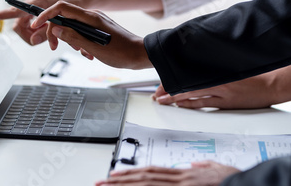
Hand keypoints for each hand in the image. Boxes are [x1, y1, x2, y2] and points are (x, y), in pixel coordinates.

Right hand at [0, 0, 81, 45]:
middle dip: (28, 35)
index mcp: (37, 2)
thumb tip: (33, 41)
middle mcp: (31, 0)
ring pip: (24, 25)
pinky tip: (45, 28)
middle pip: (19, 24)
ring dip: (33, 33)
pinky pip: (29, 22)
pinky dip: (36, 28)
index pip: (13, 11)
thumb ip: (47, 33)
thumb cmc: (73, 8)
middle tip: (41, 40)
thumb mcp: (62, 23)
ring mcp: (32, 2)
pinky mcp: (34, 6)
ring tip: (48, 33)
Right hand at [31, 1, 151, 69]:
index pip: (62, 8)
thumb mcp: (94, 48)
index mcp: (90, 17)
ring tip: (80, 53)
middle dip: (56, 31)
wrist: (141, 54)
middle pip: (64, 17)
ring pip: (72, 26)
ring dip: (70, 39)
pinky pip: (81, 32)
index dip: (47, 15)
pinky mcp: (98, 29)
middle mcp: (92, 16)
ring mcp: (95, 22)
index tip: (36, 24)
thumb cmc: (123, 52)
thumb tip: (56, 29)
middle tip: (53, 47)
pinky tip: (87, 53)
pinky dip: (79, 42)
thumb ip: (73, 37)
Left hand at [95, 161, 239, 185]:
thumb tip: (194, 165)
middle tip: (100, 182)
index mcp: (183, 174)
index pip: (150, 171)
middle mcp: (179, 180)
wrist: (248, 183)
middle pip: (143, 178)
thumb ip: (203, 166)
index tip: (114, 175)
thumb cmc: (233, 179)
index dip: (130, 173)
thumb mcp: (217, 169)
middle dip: (119, 181)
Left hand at [152, 69, 282, 108]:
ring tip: (163, 101)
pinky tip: (181, 106)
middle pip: (186, 86)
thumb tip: (194, 61)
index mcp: (215, 70)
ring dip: (176, 99)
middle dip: (169, 90)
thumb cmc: (252, 73)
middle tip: (156, 94)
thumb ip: (211, 64)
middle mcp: (215, 81)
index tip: (161, 82)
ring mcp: (220, 93)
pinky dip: (191, 104)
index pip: (188, 74)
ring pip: (192, 96)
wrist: (271, 84)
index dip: (173, 79)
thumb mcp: (229, 64)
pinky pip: (204, 104)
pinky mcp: (226, 103)